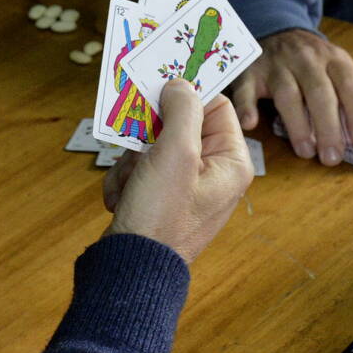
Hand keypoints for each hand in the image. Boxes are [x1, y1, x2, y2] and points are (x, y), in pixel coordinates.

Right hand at [103, 79, 252, 262]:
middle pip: (178, 125)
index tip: (157, 85)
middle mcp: (214, 173)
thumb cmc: (161, 214)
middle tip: (138, 149)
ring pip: (152, 146)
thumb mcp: (176, 154)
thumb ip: (183, 110)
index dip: (186, 95)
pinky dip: (125, 180)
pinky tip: (122, 199)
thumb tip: (181, 84)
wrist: (130, 268)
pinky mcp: (161, 198)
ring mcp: (186, 187)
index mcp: (231, 161)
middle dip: (149, 137)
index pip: (216, 105)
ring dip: (132, 161)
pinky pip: (140, 170)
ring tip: (131, 187)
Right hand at [228, 28, 352, 166]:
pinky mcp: (251, 71)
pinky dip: (247, 105)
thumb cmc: (314, 61)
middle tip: (332, 158)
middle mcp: (307, 59)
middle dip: (328, 127)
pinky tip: (251, 124)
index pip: (350, 85)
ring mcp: (277, 64)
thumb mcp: (342, 69)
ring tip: (306, 152)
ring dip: (297, 124)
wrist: (276, 30)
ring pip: (288, 93)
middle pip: (319, 93)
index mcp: (335, 60)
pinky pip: (246, 88)